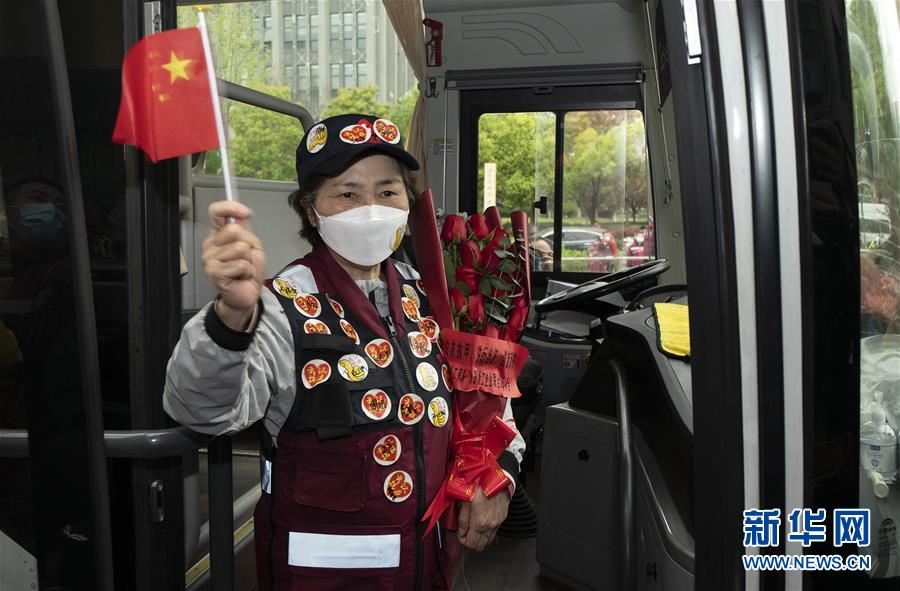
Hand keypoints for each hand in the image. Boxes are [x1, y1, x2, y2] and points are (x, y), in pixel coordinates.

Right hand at [202, 201, 265, 329]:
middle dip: (249, 243)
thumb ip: (245, 229)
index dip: (231, 208)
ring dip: (249, 260)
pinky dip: (247, 271)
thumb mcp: (252, 245)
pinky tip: (241, 276)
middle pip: (234, 230)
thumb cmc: (248, 270)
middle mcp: (210, 245)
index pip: (216, 212)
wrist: (247, 293)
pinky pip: (240, 264)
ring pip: (240, 248)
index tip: (246, 213)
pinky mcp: (214, 272)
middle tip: (247, 256)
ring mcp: (210, 259)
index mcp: (218, 235)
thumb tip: (241, 215)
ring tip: (243, 268)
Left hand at [457, 487, 509, 550]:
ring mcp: (497, 523)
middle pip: (479, 546)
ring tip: (472, 530)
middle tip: (465, 534)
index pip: (470, 543)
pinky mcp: (502, 519)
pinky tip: (481, 525)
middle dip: (470, 543)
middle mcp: (490, 526)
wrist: (497, 478)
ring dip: (479, 539)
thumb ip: (463, 520)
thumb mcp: (465, 501)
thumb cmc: (481, 486)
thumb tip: (461, 532)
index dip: (462, 541)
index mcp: (479, 522)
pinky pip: (494, 533)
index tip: (459, 534)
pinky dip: (486, 534)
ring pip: (488, 542)